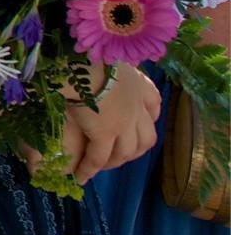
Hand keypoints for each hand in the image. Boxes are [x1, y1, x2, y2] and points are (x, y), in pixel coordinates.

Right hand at [64, 64, 161, 183]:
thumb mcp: (106, 58)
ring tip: (99, 168)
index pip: (153, 105)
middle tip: (118, 154)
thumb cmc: (88, 58)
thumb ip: (107, 68)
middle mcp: (137, 108)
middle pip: (145, 137)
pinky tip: (81, 177)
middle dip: (135, 149)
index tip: (140, 123)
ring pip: (125, 151)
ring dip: (114, 162)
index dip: (149, 118)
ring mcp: (123, 123)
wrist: (83, 65)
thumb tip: (89, 66)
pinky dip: (90, 169)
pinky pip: (98, 157)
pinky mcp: (105, 133)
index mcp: (138, 85)